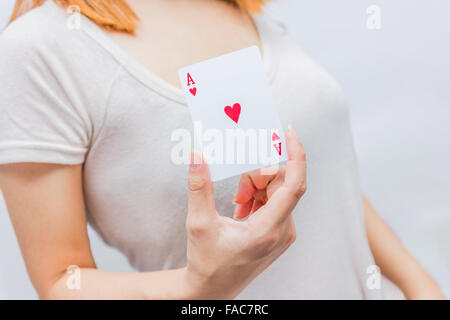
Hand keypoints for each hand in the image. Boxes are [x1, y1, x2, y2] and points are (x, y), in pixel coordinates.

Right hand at [183, 126, 306, 298]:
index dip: (295, 155)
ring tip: (236, 203)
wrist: (213, 289)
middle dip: (257, 176)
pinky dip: (259, 197)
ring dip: (256, 188)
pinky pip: (276, 202)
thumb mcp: (198, 224)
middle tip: (235, 191)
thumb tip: (197, 156)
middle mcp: (283, 231)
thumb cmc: (206, 262)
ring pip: (278, 192)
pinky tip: (242, 209)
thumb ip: (199, 187)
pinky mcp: (280, 233)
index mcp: (267, 230)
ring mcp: (284, 233)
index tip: (289, 132)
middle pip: (281, 184)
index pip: (293, 185)